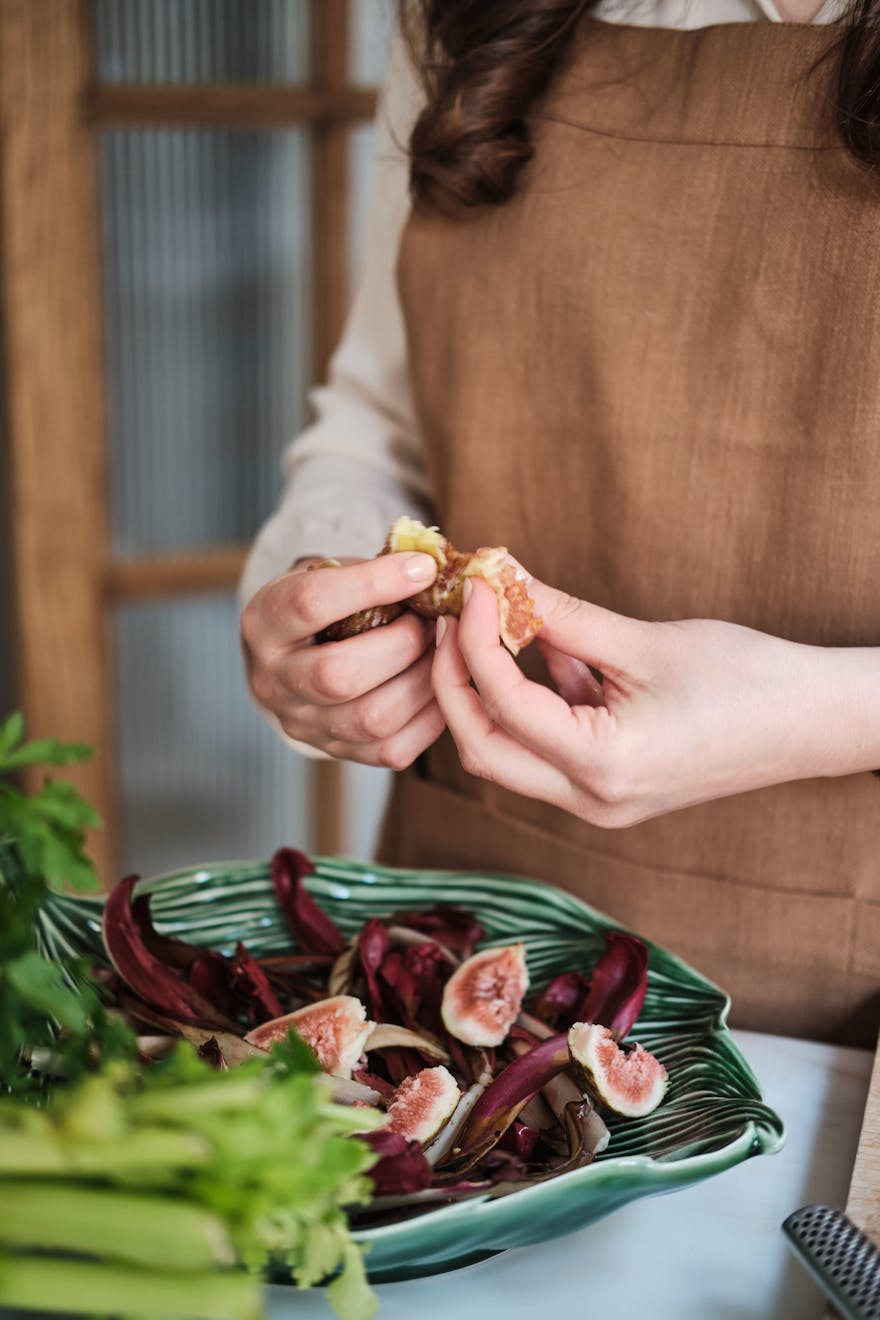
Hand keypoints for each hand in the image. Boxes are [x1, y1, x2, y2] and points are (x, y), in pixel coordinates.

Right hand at [241, 553, 445, 766]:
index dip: (372, 583)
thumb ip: (370, 570)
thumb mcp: (328, 575)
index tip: (422, 568)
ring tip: (443, 651)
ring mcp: (304, 724)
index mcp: (264, 624)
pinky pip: (392, 749)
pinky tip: (440, 683)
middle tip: (432, 621)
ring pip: (371, 719)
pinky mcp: (337, 752)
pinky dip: (429, 716)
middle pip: (338, 676)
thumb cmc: (323, 608)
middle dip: (402, 644)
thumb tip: (433, 567)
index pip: (310, 603)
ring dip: (423, 680)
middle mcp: (274, 682)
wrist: (296, 659)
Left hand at [431, 573, 879, 826]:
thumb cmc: (746, 680)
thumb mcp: (645, 643)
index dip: (476, 643)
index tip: (475, 590)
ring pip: (510, 756)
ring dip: (489, 693)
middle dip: (457, 683)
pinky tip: (542, 650)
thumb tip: (503, 583)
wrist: (812, 722)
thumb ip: (565, 618)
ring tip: (485, 626)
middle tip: (454, 621)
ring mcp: (600, 803)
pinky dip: (532, 702)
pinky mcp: (610, 788)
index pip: (504, 707)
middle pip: (485, 750)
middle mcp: (592, 801)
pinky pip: (546, 751)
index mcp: (602, 768)